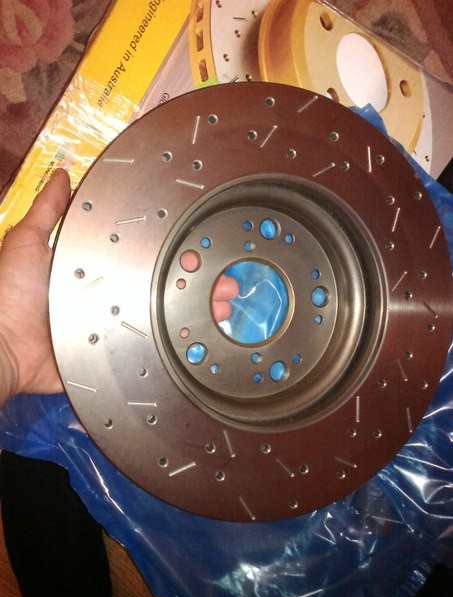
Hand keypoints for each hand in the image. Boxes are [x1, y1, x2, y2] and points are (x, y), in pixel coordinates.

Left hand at [0, 167, 237, 405]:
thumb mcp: (27, 243)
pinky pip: (150, 350)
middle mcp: (112, 298)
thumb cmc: (12, 294)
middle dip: (196, 283)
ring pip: (164, 319)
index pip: (143, 258)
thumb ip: (48, 211)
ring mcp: (116, 329)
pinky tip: (205, 340)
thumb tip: (62, 173)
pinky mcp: (115, 357)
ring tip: (225, 306)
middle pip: (161, 288)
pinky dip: (178, 347)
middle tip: (227, 281)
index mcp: (97, 271)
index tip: (198, 244)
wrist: (2, 348)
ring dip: (196, 313)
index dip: (171, 252)